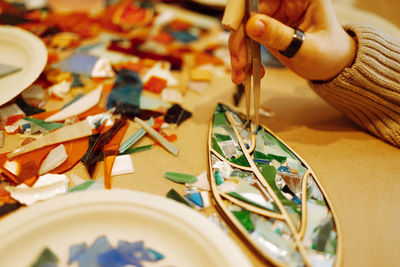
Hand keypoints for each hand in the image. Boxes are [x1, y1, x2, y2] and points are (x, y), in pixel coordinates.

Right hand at [229, 0, 356, 82]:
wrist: (331, 67)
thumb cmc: (330, 54)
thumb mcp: (308, 48)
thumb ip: (281, 36)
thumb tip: (253, 25)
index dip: (246, 5)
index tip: (238, 25)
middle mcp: (284, 1)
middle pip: (248, 8)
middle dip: (239, 35)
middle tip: (238, 58)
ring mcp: (273, 14)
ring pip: (243, 24)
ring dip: (238, 48)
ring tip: (241, 69)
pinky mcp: (265, 28)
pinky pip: (245, 38)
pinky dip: (242, 54)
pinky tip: (245, 70)